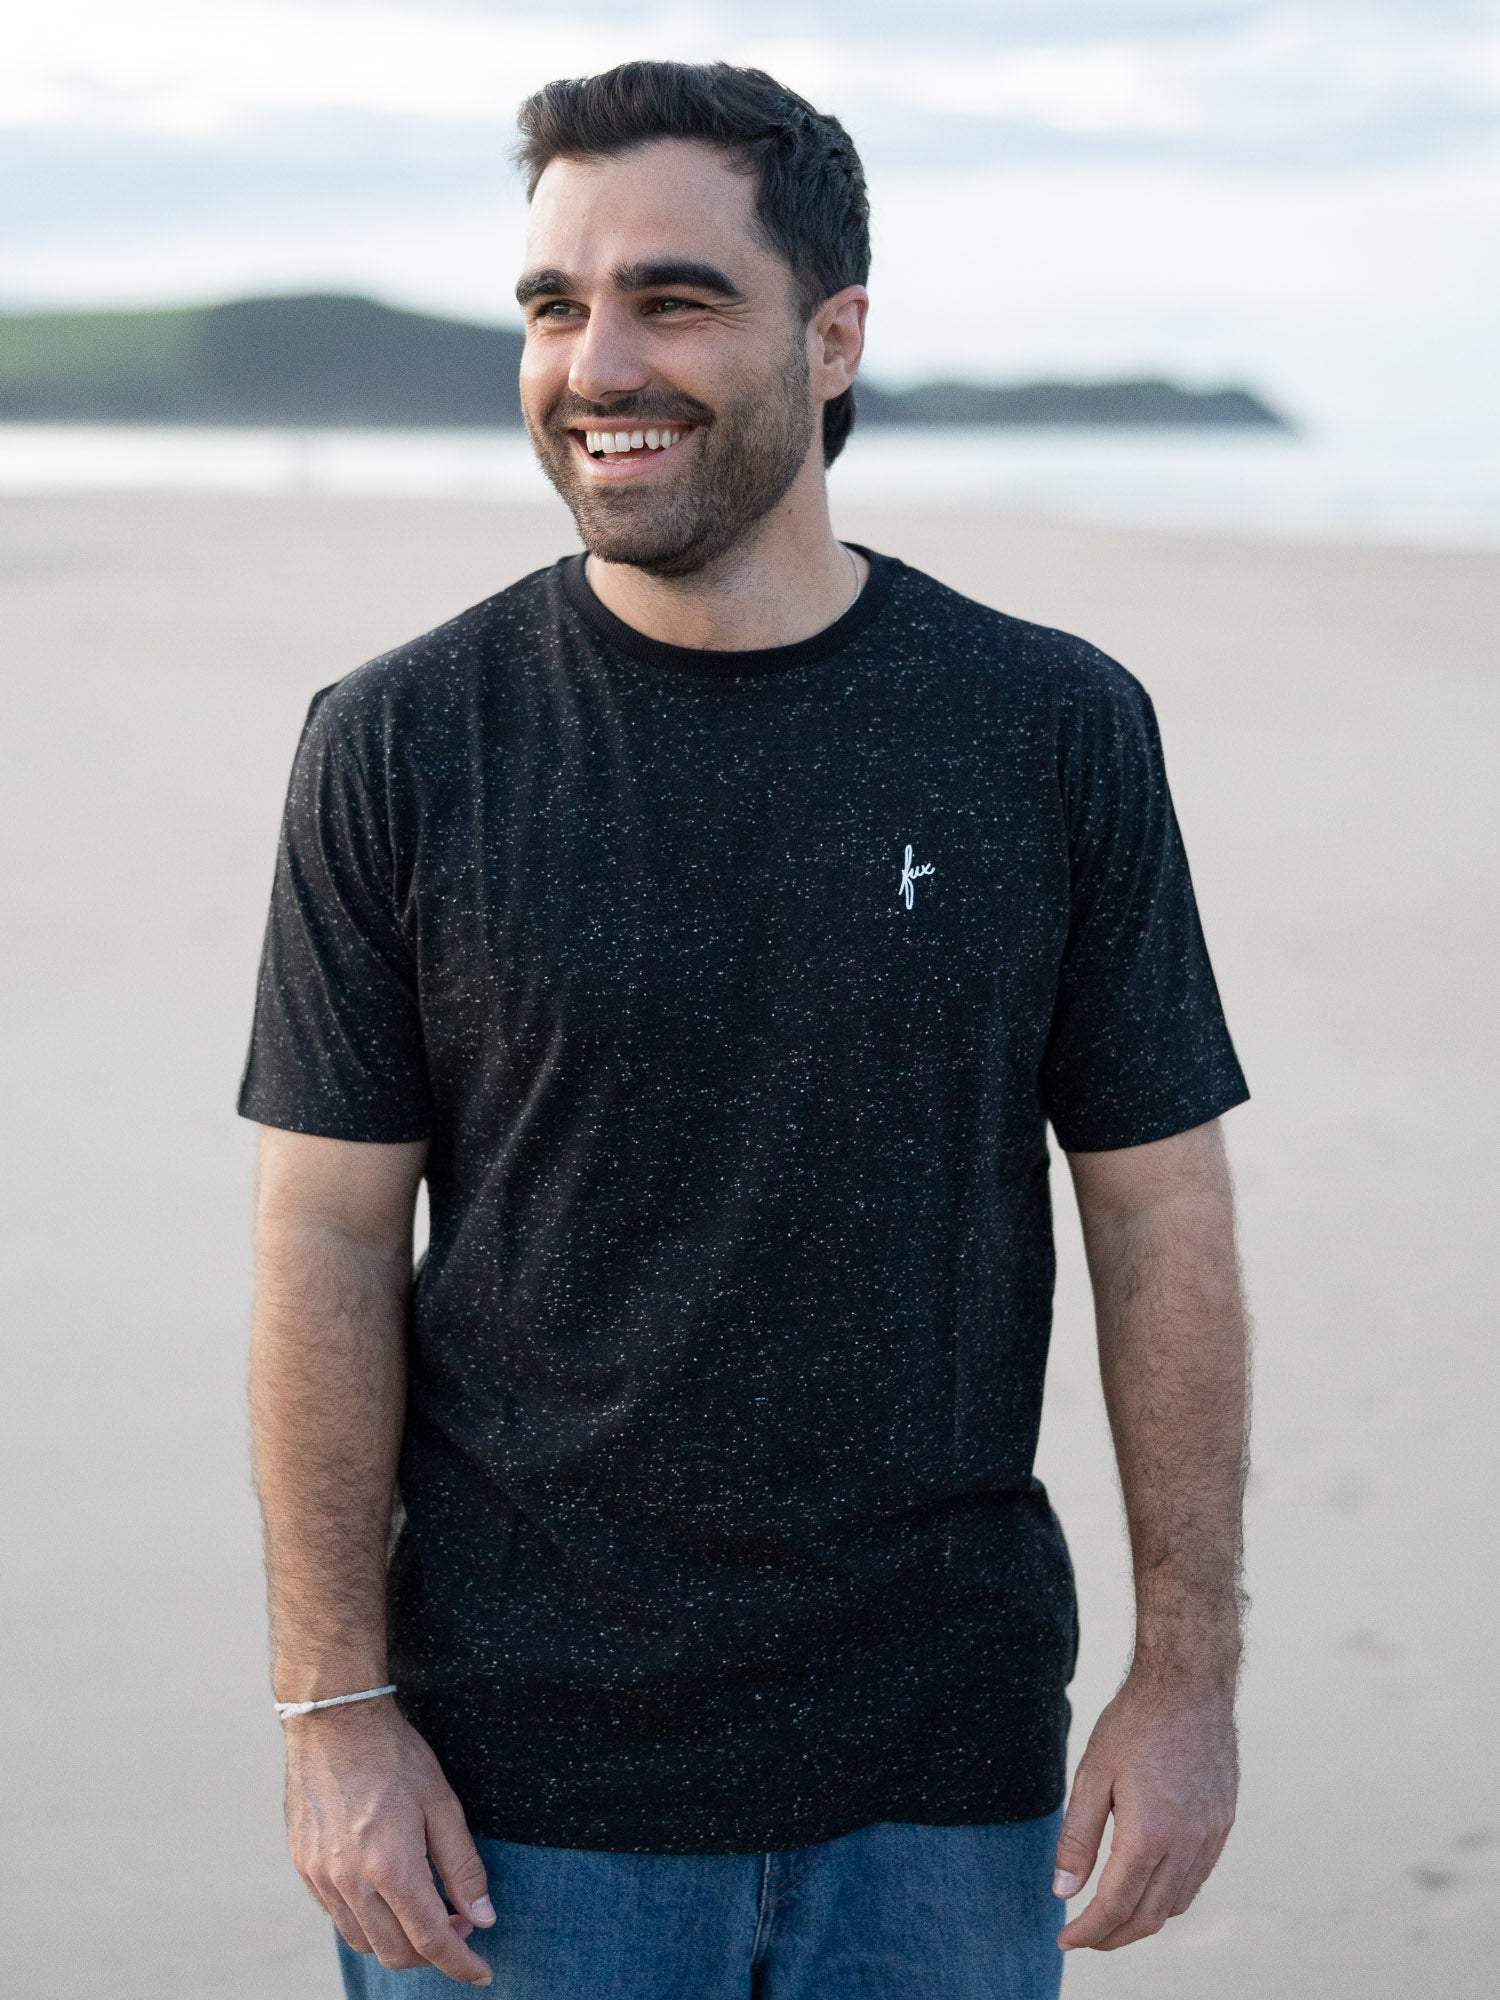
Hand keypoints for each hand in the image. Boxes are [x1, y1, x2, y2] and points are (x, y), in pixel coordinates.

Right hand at [284, 1697, 495, 1985]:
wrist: (334, 1721)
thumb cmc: (394, 1756)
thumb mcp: (443, 1803)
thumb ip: (463, 1866)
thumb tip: (483, 1916)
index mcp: (391, 1867)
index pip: (431, 1940)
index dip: (461, 1963)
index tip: (482, 1973)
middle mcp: (351, 1883)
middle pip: (396, 1952)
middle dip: (433, 1952)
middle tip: (460, 1921)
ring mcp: (321, 1878)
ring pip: (364, 1942)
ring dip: (398, 1941)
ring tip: (425, 1906)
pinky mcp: (304, 1868)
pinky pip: (338, 1917)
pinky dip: (368, 1921)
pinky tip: (387, 1892)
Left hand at [1052, 1660, 1237, 1950]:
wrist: (1189, 1684)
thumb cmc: (1134, 1723)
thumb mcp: (1092, 1774)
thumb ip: (1078, 1837)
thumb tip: (1063, 1891)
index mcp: (1150, 1832)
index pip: (1116, 1905)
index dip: (1089, 1931)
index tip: (1065, 1940)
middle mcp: (1187, 1843)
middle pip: (1149, 1916)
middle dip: (1113, 1936)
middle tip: (1084, 1937)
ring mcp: (1211, 1836)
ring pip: (1176, 1904)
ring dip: (1142, 1919)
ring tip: (1111, 1916)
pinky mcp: (1223, 1824)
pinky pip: (1196, 1880)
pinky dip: (1169, 1896)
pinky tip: (1148, 1886)